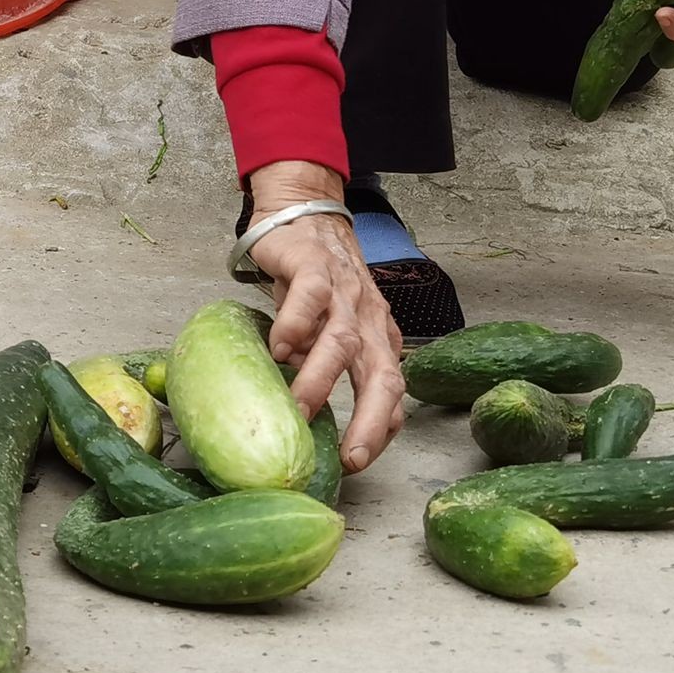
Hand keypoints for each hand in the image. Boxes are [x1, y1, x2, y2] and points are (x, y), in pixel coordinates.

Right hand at [242, 160, 405, 472]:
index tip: (360, 460)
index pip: (394, 390)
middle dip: (372, 421)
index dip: (384, 427)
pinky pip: (311, 297)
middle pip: (383, 375)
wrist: (303, 212)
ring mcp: (344, 291)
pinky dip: (296, 325)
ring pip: (343, 341)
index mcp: (378, 336)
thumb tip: (306, 409)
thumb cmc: (314, 280)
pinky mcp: (314, 265)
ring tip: (298, 409)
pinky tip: (278, 349)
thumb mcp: (329, 324)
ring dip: (322, 379)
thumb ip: (325, 363)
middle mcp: (369, 318)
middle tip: (352, 457)